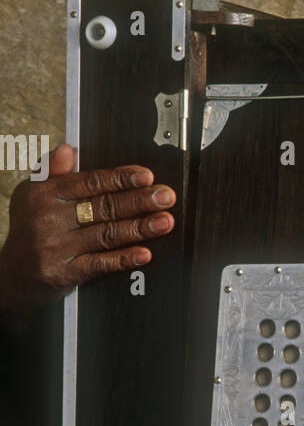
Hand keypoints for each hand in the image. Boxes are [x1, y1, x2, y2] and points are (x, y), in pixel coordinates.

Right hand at [0, 143, 175, 318]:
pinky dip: (124, 259)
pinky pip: (99, 264)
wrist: (10, 276)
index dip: (121, 178)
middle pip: (103, 206)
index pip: (89, 181)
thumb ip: (53, 172)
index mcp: (44, 193)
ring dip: (139, 228)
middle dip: (139, 201)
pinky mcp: (63, 273)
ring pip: (106, 234)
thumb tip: (68, 149)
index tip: (147, 176)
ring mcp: (55, 247)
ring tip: (165, 222)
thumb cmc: (30, 230)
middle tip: (166, 197)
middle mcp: (48, 218)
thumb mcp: (33, 195)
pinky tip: (144, 254)